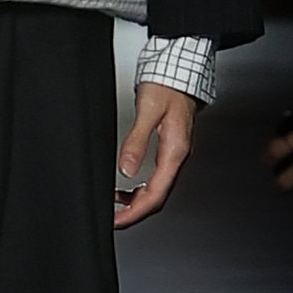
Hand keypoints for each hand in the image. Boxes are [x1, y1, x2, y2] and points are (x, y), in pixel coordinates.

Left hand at [114, 84, 195, 228]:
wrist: (180, 71)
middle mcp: (177, 157)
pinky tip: (124, 187)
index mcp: (175, 152)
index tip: (116, 221)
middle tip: (111, 220)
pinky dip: (139, 189)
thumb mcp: (148, 111)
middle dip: (134, 213)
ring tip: (113, 205)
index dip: (134, 213)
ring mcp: (174, 155)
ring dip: (136, 202)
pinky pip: (156, 179)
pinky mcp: (169, 150)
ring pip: (157, 190)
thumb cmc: (167, 86)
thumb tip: (125, 171)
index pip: (155, 195)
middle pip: (157, 198)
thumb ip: (136, 142)